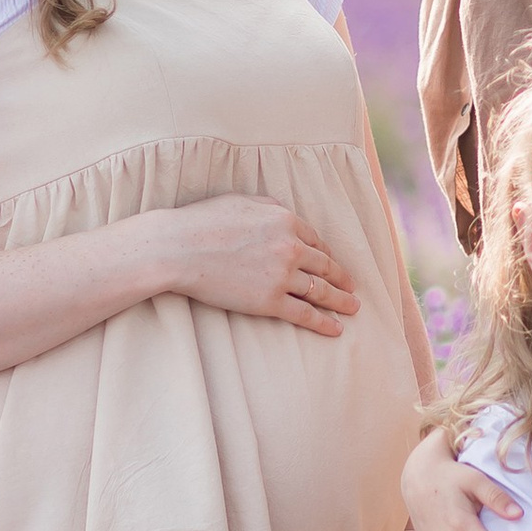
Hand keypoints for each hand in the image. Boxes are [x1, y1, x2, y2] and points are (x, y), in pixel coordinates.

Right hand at [158, 198, 356, 333]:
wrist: (179, 248)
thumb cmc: (203, 222)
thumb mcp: (242, 201)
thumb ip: (269, 205)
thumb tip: (283, 211)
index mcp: (285, 220)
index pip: (315, 240)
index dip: (327, 254)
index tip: (333, 265)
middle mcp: (290, 247)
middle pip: (324, 266)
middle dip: (342, 279)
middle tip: (353, 289)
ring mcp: (282, 275)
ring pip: (320, 291)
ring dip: (340, 301)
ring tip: (352, 309)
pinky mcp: (269, 301)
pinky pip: (304, 314)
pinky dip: (323, 323)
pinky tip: (336, 329)